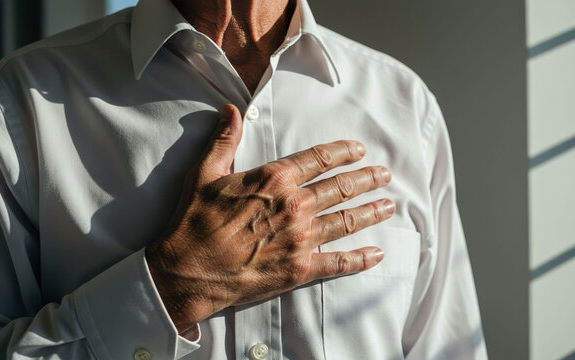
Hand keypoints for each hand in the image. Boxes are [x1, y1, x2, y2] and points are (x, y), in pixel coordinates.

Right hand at [146, 104, 394, 334]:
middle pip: (340, 188)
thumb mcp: (204, 173)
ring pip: (347, 220)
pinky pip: (338, 262)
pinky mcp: (300, 269)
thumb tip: (232, 111)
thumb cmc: (193, 222)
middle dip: (366, 179)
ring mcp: (300, 238)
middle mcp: (294, 206)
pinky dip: (360, 259)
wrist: (186, 271)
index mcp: (274, 180)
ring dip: (371, 211)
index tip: (359, 150)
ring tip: (388, 205)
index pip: (318, 158)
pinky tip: (376, 254)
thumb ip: (224, 141)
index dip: (342, 152)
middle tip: (384, 175)